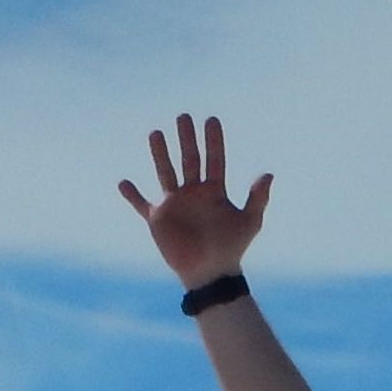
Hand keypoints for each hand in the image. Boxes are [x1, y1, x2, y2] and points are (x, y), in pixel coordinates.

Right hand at [118, 113, 271, 288]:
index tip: (211, 120)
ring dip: (160, 154)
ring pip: (166, 172)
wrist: (211, 274)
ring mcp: (174, 204)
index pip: (214, 159)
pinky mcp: (158, 220)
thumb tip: (268, 174)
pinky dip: (132, 195)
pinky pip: (141, 205)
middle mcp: (193, 193)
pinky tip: (123, 183)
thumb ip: (257, 198)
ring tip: (156, 133)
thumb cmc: (232, 248)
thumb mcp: (250, 221)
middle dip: (187, 138)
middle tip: (184, 117)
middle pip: (189, 159)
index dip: (213, 141)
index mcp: (214, 191)